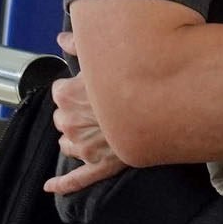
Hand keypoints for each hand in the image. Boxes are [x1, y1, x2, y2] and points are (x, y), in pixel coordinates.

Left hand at [47, 36, 132, 193]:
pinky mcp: (102, 166)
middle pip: (63, 119)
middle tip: (98, 104)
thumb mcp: (107, 50)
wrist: (171, 101)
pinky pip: (78, 179)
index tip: (89, 86)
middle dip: (76, 113)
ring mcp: (86, 148)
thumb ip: (80, 43)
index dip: (75, 88)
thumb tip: (62, 38)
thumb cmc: (139, 74)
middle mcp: (72, 123)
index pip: (59, 92)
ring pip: (69, 145)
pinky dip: (63, 183)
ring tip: (98, 127)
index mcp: (67, 95)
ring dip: (77, 138)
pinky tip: (52, 185)